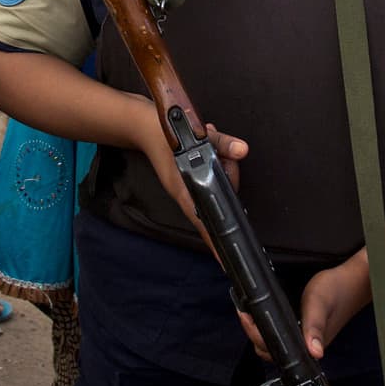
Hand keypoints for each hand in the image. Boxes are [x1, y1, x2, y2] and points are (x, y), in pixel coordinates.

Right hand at [128, 95, 245, 234]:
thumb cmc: (163, 132)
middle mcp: (185, 192)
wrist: (141, 125)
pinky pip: (207, 176)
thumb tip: (243, 151)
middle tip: (227, 154)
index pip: (203, 221)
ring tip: (214, 142)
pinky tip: (212, 144)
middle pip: (216, 198)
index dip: (214, 241)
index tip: (224, 259)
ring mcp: (186, 186)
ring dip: (221, 163)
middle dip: (228, 174)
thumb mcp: (193, 134)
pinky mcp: (187, 177)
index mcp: (183, 189)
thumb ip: (220, 142)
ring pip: (214, 184)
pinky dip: (214, 161)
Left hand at [238, 254, 368, 360]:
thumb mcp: (319, 305)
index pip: (272, 350)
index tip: (245, 315)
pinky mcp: (303, 330)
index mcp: (307, 345)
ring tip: (249, 311)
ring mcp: (303, 338)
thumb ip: (314, 328)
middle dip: (253, 332)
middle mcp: (304, 346)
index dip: (255, 333)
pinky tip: (265, 313)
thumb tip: (315, 352)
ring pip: (274, 342)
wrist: (351, 282)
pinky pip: (281, 333)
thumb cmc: (337, 291)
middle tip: (243, 311)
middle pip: (268, 349)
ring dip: (260, 330)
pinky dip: (269, 325)